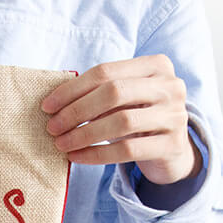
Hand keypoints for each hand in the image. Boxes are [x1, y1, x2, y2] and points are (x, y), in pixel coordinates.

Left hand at [41, 55, 200, 184]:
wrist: (172, 150)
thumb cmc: (138, 118)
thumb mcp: (124, 99)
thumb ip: (98, 92)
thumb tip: (54, 102)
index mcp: (156, 65)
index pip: (106, 71)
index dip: (72, 89)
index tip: (47, 106)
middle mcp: (170, 85)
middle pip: (114, 93)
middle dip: (77, 111)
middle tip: (52, 127)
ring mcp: (176, 115)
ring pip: (121, 122)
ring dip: (84, 134)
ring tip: (61, 144)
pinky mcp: (172, 144)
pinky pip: (127, 150)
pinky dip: (97, 154)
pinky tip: (77, 157)